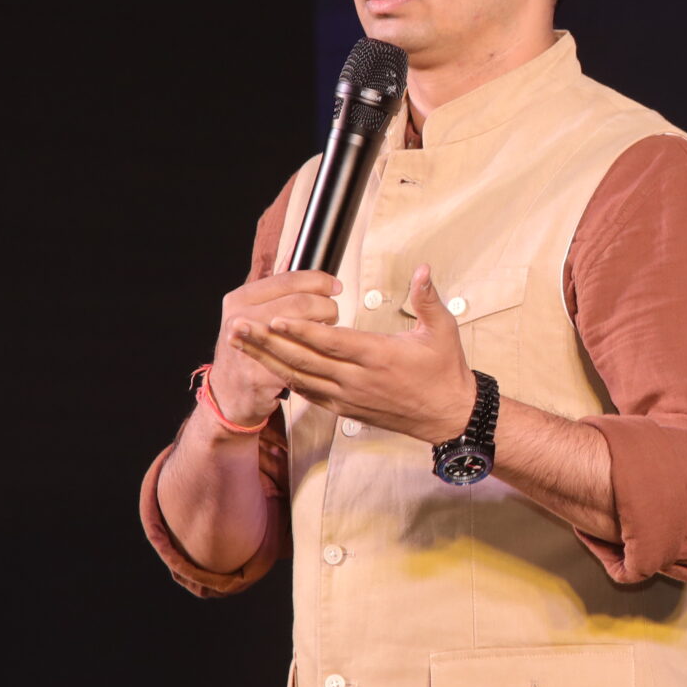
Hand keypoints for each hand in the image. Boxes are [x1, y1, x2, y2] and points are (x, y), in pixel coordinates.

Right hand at [207, 269, 341, 425]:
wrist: (229, 392)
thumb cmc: (247, 346)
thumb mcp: (251, 309)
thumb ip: (274, 283)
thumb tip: (292, 252)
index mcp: (240, 298)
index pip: (289, 279)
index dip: (319, 280)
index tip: (334, 286)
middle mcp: (241, 319)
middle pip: (301, 302)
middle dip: (326, 307)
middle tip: (332, 314)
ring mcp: (249, 347)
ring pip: (305, 329)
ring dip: (325, 329)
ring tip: (327, 331)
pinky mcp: (263, 373)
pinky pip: (302, 357)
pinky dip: (318, 353)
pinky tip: (320, 352)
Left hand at [232, 263, 477, 443]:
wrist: (447, 416)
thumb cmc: (444, 372)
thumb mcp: (443, 331)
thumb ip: (428, 299)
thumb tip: (423, 270)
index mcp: (379, 357)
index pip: (332, 343)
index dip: (301, 331)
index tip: (274, 319)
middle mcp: (358, 380)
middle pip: (305, 360)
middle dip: (268, 343)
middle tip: (239, 327)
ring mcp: (348, 397)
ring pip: (300, 378)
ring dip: (268, 360)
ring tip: (241, 344)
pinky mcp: (345, 409)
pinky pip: (308, 393)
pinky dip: (285, 378)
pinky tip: (267, 365)